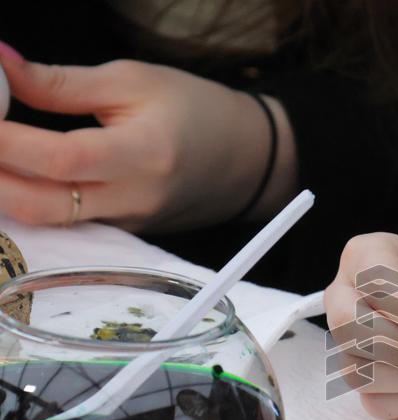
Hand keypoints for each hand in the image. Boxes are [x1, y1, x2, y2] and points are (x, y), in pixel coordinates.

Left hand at [0, 45, 296, 230]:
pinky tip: (12, 176)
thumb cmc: (196, 111)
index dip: (7, 141)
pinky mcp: (123, 232)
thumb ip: (63, 82)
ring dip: (3, 192)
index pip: (61, 158)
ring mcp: (128, 223)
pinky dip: (30, 199)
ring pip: (48, 220)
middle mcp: (135, 199)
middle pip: (42, 204)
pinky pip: (65, 223)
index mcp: (144, 154)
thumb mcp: (134, 81)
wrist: (245, 159)